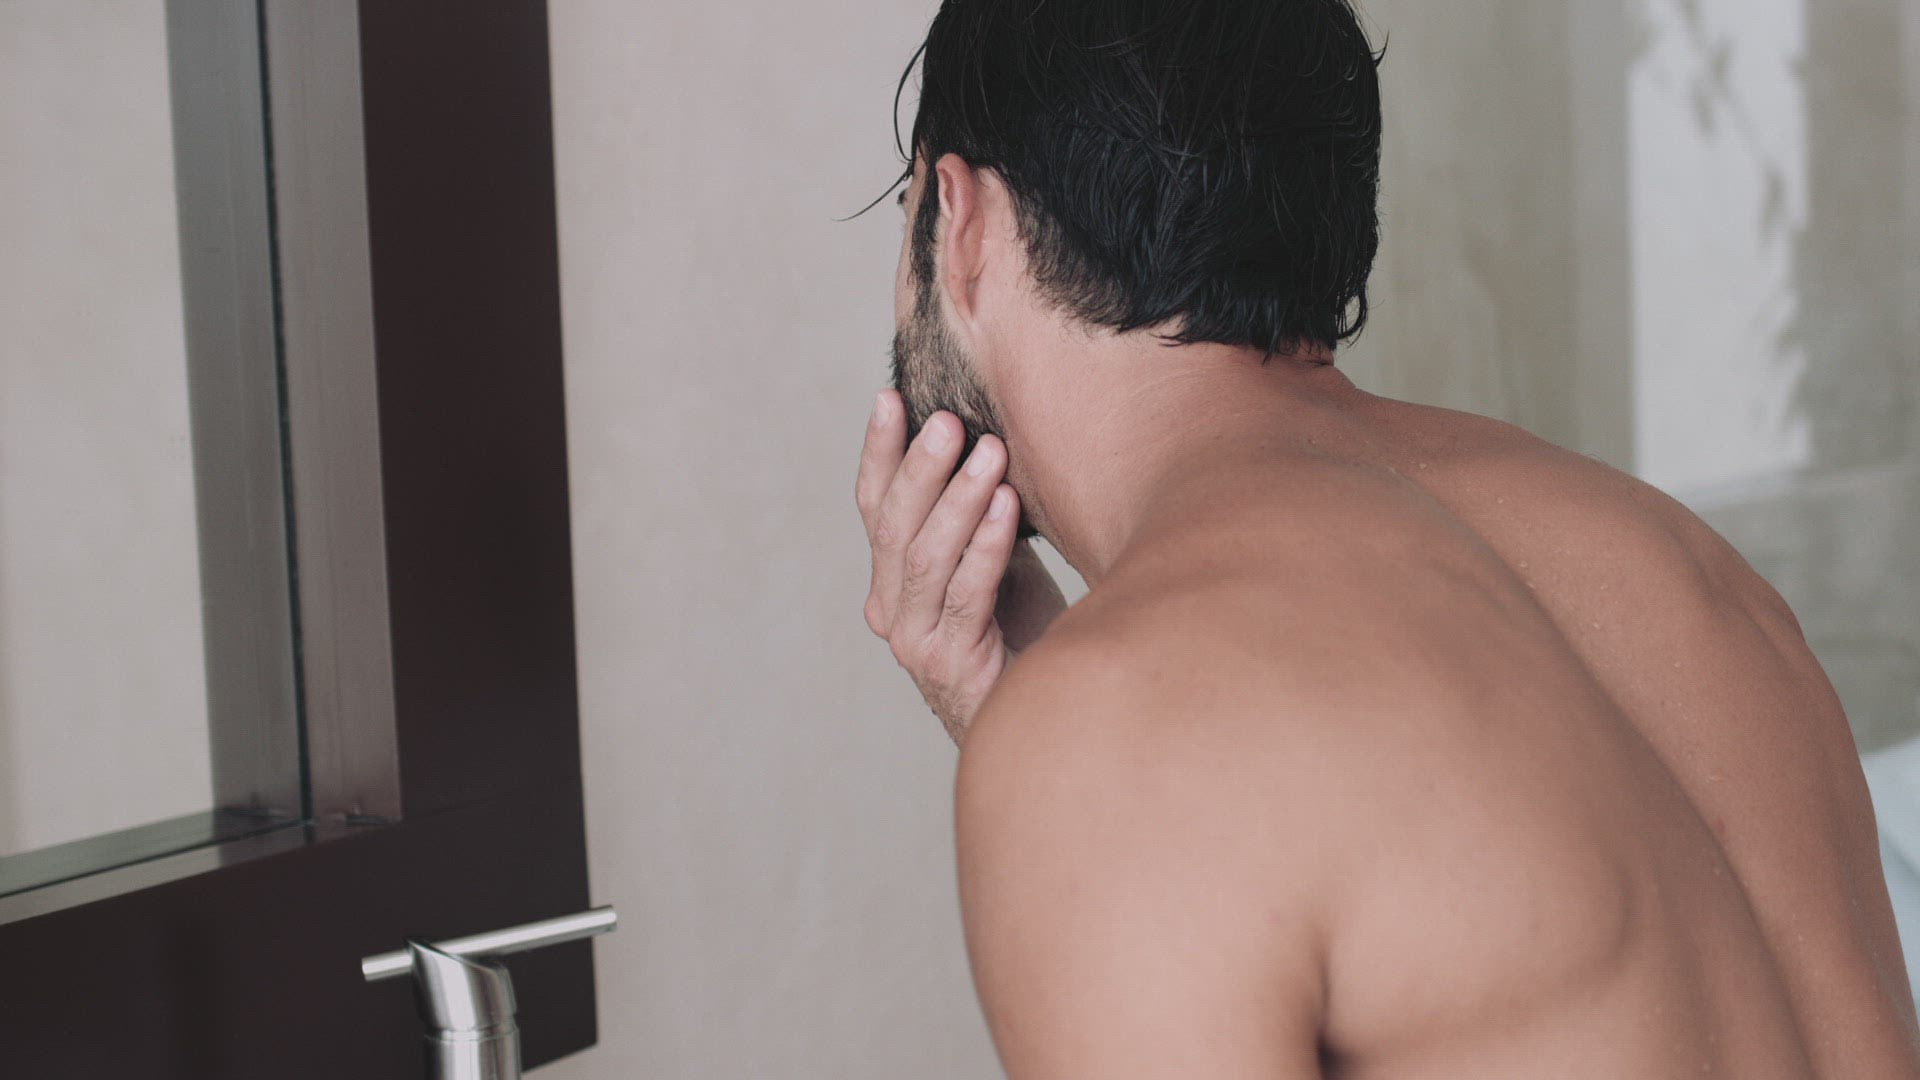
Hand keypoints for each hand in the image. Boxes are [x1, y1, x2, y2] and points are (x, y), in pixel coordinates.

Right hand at [856, 391, 1065, 745]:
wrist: (1038, 715)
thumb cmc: (1019, 633)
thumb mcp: (991, 562)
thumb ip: (974, 516)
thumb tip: (984, 435)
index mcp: (890, 581)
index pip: (873, 506)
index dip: (878, 452)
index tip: (889, 399)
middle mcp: (890, 611)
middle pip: (893, 527)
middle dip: (920, 468)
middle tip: (947, 420)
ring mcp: (915, 641)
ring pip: (926, 556)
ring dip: (958, 498)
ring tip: (989, 452)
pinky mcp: (952, 665)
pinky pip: (968, 592)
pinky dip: (988, 544)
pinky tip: (1007, 506)